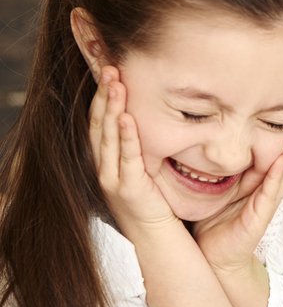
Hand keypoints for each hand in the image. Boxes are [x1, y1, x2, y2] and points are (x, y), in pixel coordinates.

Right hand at [90, 65, 176, 230]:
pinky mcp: (129, 189)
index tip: (110, 70)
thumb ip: (142, 144)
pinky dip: (125, 137)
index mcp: (107, 160)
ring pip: (108, 136)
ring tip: (115, 82)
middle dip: (104, 94)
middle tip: (109, 66)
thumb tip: (150, 114)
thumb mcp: (145, 167)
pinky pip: (127, 158)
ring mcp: (113, 179)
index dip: (102, 95)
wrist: (158, 240)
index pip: (100, 120)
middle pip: (99, 123)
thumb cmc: (156, 203)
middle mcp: (104, 168)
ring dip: (111, 107)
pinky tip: (126, 117)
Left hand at [193, 112, 282, 272]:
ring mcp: (265, 203)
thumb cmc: (212, 222)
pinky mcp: (259, 218)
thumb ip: (217, 167)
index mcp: (256, 182)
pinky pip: (269, 193)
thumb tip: (205, 138)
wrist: (210, 257)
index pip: (275, 153)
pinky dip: (277, 176)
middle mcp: (265, 190)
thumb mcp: (215, 187)